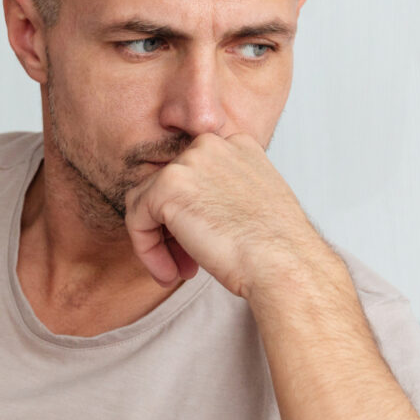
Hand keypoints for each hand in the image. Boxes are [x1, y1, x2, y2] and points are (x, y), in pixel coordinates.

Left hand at [122, 132, 332, 298]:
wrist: (283, 262)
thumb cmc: (275, 248)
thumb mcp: (252, 206)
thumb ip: (221, 195)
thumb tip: (188, 211)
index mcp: (237, 145)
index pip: (192, 174)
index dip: (190, 213)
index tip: (202, 244)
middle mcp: (212, 144)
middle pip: (167, 187)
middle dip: (172, 230)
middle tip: (187, 264)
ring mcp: (188, 161)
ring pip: (146, 204)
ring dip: (157, 243)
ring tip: (176, 273)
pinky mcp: (166, 186)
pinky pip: (136, 220)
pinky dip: (147, 252)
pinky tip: (169, 275)